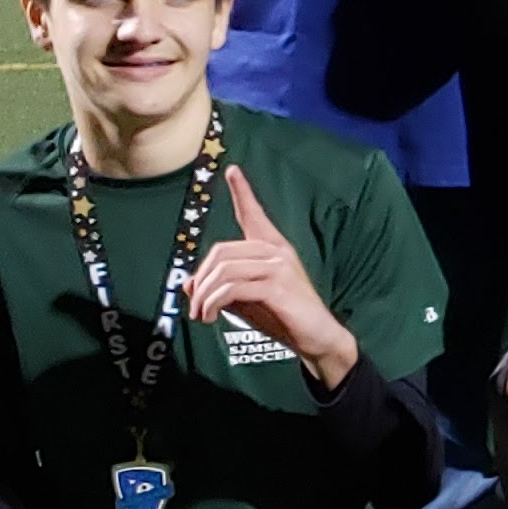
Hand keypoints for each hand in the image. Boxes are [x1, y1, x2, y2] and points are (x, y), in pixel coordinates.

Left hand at [186, 167, 358, 386]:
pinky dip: (214, 303)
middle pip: (221, 252)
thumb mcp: (246, 300)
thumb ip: (221, 288)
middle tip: (196, 304)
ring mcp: (279, 267)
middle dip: (202, 280)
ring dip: (205, 296)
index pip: (254, 215)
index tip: (233, 170)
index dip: (243, 192)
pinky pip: (232, 288)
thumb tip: (189, 285)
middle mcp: (277, 252)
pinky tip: (211, 316)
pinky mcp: (278, 287)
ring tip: (202, 314)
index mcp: (273, 249)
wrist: (318, 338)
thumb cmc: (284, 317)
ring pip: (224, 270)